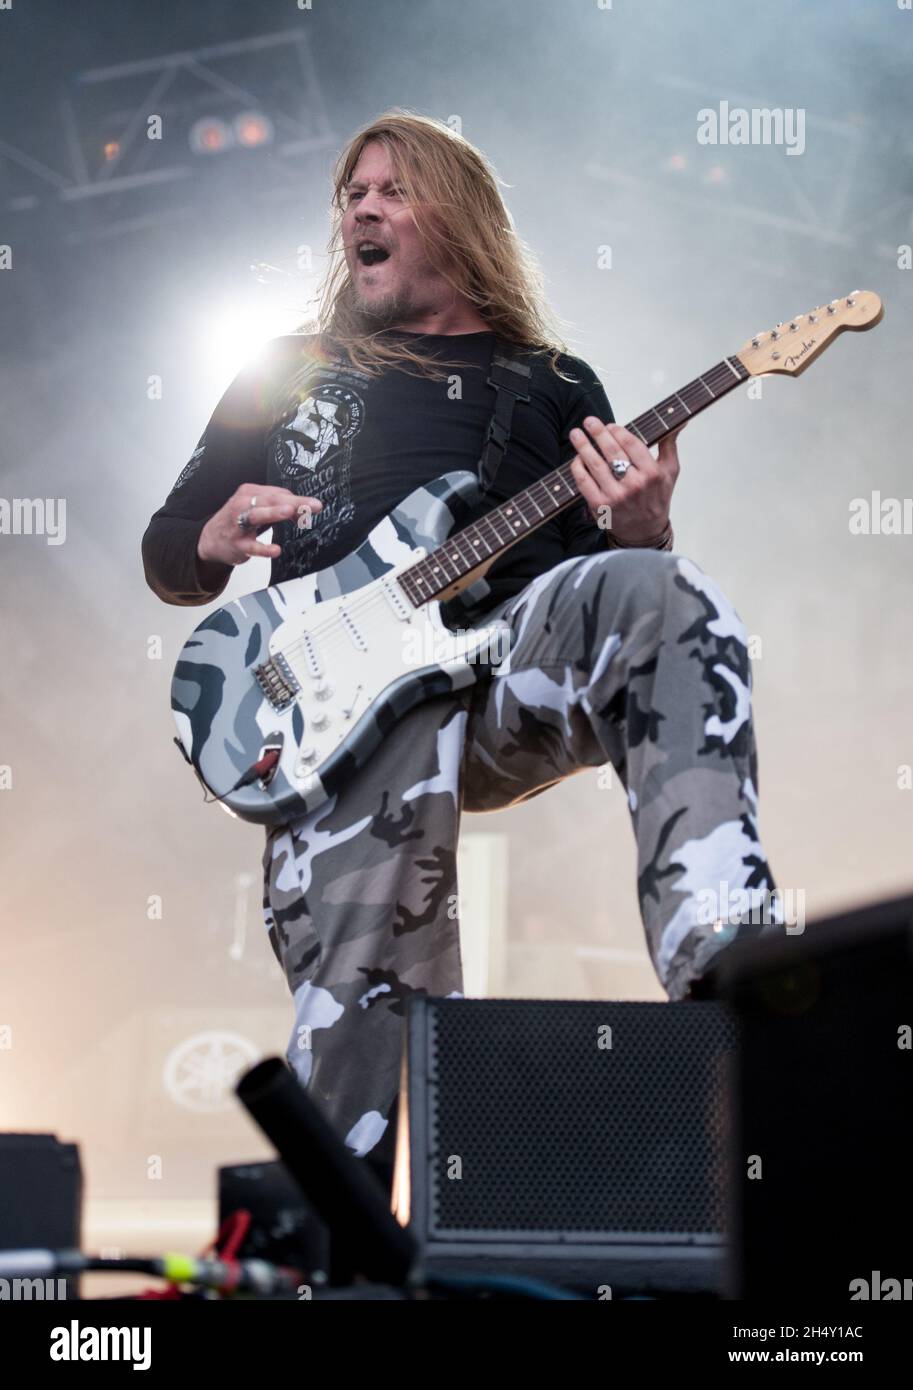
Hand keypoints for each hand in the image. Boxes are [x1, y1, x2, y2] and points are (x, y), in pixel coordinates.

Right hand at [198, 485, 322, 567]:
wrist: (210, 540)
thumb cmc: (236, 522)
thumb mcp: (256, 509)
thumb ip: (278, 508)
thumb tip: (302, 510)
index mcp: (249, 492)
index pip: (277, 493)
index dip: (297, 499)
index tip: (313, 506)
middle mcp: (243, 504)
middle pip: (271, 500)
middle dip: (294, 502)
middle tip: (313, 505)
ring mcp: (238, 524)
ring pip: (257, 515)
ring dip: (273, 513)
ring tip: (289, 512)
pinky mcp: (237, 544)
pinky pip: (251, 546)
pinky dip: (263, 548)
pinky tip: (275, 550)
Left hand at [568, 418, 681, 544]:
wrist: (645, 532)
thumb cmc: (657, 498)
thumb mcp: (670, 471)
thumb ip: (669, 444)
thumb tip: (680, 421)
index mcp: (652, 473)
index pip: (631, 444)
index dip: (618, 431)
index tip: (610, 426)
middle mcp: (634, 484)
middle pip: (612, 451)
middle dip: (598, 433)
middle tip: (589, 421)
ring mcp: (616, 496)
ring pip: (595, 465)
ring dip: (583, 446)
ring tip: (576, 434)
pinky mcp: (600, 506)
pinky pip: (584, 482)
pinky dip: (578, 468)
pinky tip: (576, 459)